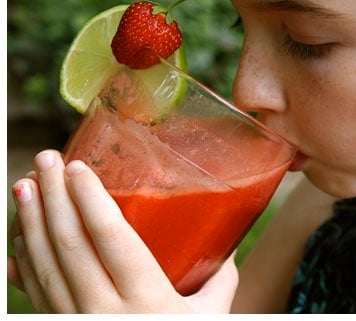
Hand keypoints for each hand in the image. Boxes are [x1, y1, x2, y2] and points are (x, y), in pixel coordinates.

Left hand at [7, 150, 237, 312]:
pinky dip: (22, 264)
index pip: (111, 238)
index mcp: (147, 301)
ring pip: (44, 268)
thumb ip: (220, 278)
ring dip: (30, 224)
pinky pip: (35, 297)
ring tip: (22, 186)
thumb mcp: (214, 315)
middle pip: (70, 246)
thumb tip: (224, 242)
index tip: (77, 167)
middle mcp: (106, 312)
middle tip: (44, 161)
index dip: (91, 199)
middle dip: (53, 198)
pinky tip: (16, 239)